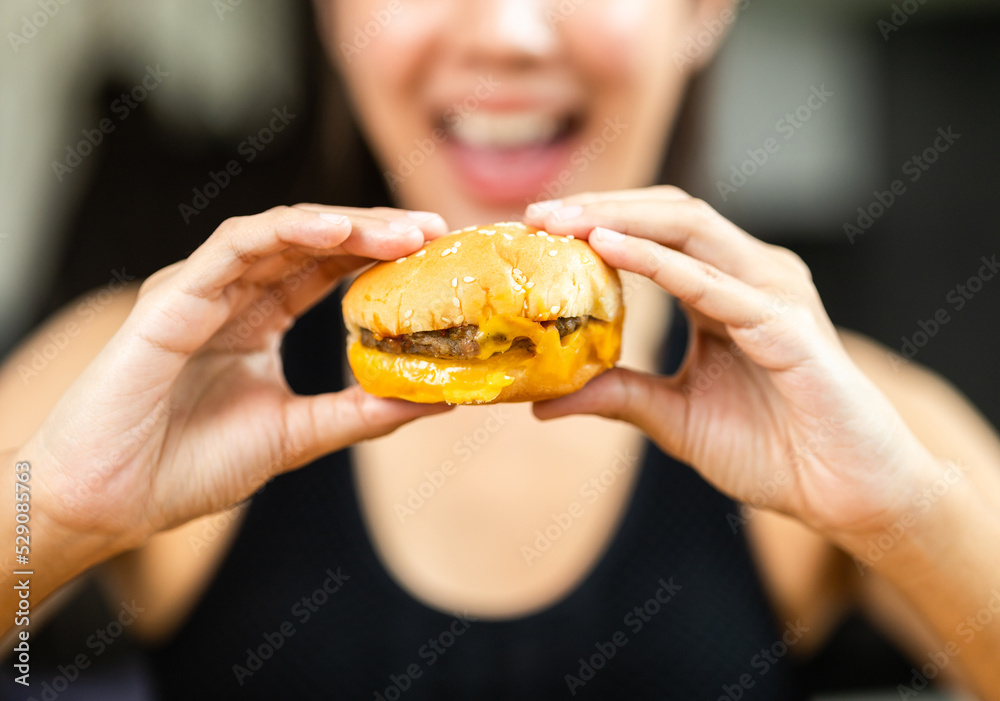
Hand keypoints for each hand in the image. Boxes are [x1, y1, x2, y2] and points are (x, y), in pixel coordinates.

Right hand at [28, 205, 450, 552]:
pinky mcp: (173, 296)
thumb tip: (437, 399)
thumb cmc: (189, 467)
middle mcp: (232, 296)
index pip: (328, 270)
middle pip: (314, 243)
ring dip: (346, 226)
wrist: (112, 503)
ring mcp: (202, 290)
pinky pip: (235, 246)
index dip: (381, 256)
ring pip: (282, 233)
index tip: (438, 256)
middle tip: (436, 231)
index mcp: (258, 321)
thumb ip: (362, 413)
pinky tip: (339, 230)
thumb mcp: (299, 434)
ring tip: (404, 231)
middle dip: (377, 231)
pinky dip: (288, 231)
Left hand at [525, 187, 936, 537]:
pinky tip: (610, 250)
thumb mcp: (674, 417)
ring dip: (621, 220)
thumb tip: (544, 400)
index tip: (536, 230)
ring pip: (692, 229)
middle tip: (537, 216)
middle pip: (671, 213)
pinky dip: (659, 263)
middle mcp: (752, 277)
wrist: (846, 495)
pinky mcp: (788, 328)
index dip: (598, 220)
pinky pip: (714, 285)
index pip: (657, 231)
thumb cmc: (773, 450)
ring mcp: (773, 295)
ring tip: (563, 223)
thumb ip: (618, 395)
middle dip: (601, 206)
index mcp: (725, 290)